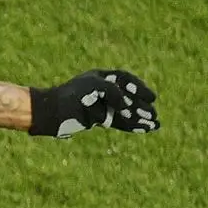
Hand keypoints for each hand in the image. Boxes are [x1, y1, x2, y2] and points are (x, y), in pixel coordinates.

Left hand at [29, 69, 160, 137]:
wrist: (52, 112)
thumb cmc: (70, 95)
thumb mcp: (94, 87)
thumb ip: (113, 91)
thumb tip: (126, 106)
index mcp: (101, 77)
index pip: (125, 80)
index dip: (139, 88)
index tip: (151, 97)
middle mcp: (103, 91)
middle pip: (128, 97)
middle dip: (142, 106)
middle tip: (155, 115)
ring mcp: (101, 105)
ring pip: (126, 112)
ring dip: (140, 118)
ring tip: (155, 125)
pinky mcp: (98, 119)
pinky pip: (119, 122)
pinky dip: (131, 126)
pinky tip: (143, 130)